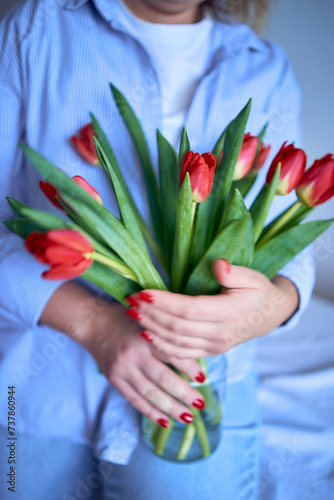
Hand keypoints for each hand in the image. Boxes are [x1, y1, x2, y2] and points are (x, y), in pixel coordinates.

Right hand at [82, 303, 206, 426]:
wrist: (94, 324)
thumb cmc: (127, 319)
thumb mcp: (149, 320)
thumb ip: (167, 334)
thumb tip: (195, 351)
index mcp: (146, 336)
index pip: (172, 355)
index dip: (189, 367)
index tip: (203, 378)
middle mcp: (134, 354)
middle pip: (163, 378)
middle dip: (184, 394)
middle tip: (200, 404)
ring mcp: (123, 369)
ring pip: (151, 393)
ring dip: (171, 408)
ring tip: (188, 417)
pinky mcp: (115, 380)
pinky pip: (135, 400)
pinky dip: (151, 412)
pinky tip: (165, 421)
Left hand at [126, 259, 299, 358]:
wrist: (271, 315)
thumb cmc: (258, 291)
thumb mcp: (253, 277)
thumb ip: (234, 272)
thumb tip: (218, 266)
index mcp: (228, 312)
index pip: (189, 309)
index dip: (164, 303)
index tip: (143, 292)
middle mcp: (220, 334)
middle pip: (177, 327)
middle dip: (151, 314)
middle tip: (130, 301)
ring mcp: (215, 346)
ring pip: (176, 342)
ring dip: (151, 328)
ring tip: (133, 314)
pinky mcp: (212, 351)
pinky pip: (182, 354)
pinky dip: (162, 347)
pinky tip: (147, 336)